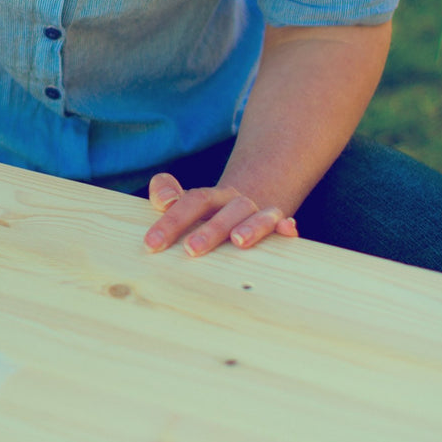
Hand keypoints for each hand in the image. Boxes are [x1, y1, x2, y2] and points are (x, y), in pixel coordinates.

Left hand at [143, 173, 298, 257]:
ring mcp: (257, 212)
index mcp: (209, 198)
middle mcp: (234, 202)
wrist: (243, 204)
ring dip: (249, 226)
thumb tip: (164, 199)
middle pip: (223, 210)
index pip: (190, 202)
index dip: (170, 221)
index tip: (152, 243)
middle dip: (208, 230)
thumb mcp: (183, 201)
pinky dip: (285, 226)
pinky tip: (288, 230)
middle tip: (191, 249)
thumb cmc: (205, 211)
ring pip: (257, 215)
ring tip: (238, 241)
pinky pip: (284, 222)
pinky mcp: (278, 224)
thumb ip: (164, 192)